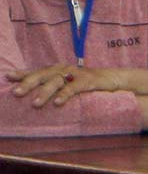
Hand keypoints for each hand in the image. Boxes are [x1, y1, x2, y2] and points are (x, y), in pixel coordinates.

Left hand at [6, 64, 130, 107]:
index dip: (22, 74)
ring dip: (44, 92)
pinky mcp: (88, 81)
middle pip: (42, 75)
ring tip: (34, 104)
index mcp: (57, 70)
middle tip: (16, 93)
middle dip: (28, 84)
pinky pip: (73, 88)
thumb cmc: (86, 83)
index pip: (36, 71)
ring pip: (56, 82)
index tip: (8, 76)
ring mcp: (76, 74)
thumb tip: (32, 97)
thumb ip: (52, 87)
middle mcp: (63, 69)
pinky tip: (57, 103)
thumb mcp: (67, 83)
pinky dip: (64, 95)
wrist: (112, 79)